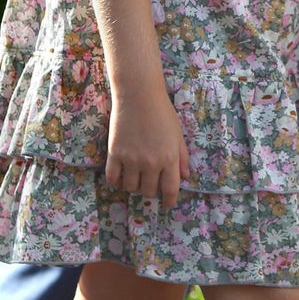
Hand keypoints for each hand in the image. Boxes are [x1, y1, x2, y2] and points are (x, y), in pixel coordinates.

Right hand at [105, 87, 189, 209]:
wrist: (139, 95)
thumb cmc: (162, 112)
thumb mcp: (178, 134)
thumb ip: (182, 157)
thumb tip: (186, 176)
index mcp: (169, 158)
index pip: (170, 190)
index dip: (169, 201)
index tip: (167, 204)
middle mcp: (151, 162)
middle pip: (148, 191)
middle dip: (150, 192)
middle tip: (150, 184)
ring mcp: (131, 159)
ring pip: (131, 187)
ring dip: (134, 186)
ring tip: (136, 178)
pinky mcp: (115, 153)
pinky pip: (113, 178)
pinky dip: (117, 182)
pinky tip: (121, 177)